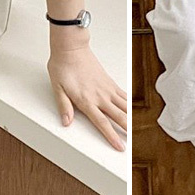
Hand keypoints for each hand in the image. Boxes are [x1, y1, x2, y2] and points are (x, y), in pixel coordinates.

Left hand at [46, 23, 127, 150]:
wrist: (72, 47)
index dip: (112, 136)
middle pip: (118, 116)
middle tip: (133, 143)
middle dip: (126, 131)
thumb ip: (64, 106)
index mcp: (87, 100)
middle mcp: (99, 96)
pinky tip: (132, 110)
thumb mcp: (57, 88)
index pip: (102, 123)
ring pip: (123, 106)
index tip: (120, 146)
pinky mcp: (109, 81)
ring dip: (131, 118)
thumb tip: (66, 122)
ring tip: (137, 129)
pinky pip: (123, 94)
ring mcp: (106, 88)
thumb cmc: (63, 65)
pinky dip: (129, 103)